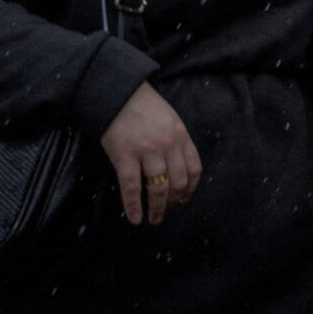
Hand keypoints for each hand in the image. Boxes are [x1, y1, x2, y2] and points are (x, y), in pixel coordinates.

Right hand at [101, 81, 200, 225]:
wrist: (119, 94)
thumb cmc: (144, 107)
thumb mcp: (170, 120)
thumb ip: (175, 141)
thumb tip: (176, 168)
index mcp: (181, 135)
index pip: (194, 168)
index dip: (190, 189)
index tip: (184, 200)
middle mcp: (168, 145)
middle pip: (178, 182)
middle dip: (175, 202)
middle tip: (167, 213)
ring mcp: (147, 151)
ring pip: (158, 188)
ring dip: (157, 208)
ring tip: (154, 219)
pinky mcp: (125, 157)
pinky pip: (132, 188)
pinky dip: (134, 206)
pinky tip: (135, 218)